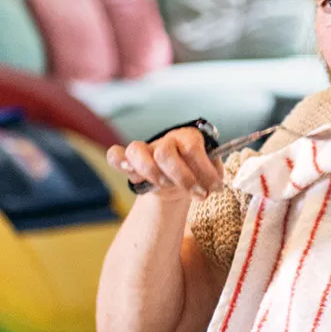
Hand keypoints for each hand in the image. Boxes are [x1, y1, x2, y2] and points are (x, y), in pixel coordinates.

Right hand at [106, 127, 222, 200]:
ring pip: (137, 151)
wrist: (181, 182)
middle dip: (182, 178)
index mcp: (188, 137)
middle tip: (198, 194)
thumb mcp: (211, 173)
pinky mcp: (130, 160)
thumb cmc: (197, 174)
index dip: (204, 171)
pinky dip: (119, 162)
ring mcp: (146, 149)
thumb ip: (214, 174)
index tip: (214, 189)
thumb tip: (214, 182)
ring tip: (166, 186)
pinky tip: (131, 174)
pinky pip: (115, 155)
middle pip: (165, 153)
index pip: (192, 148)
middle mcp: (166, 140)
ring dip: (152, 173)